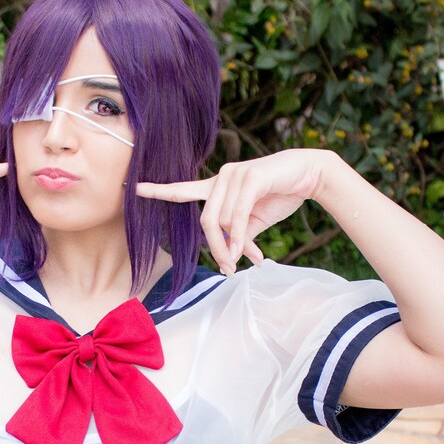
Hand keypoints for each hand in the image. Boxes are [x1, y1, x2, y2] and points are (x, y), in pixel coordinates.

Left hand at [136, 149, 329, 276]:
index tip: (134, 188)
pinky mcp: (250, 178)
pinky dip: (240, 237)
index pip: (184, 189)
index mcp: (218, 186)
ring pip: (220, 221)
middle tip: (228, 268)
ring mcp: (234, 175)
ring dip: (232, 246)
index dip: (159, 191)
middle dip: (214, 248)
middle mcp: (222, 177)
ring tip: (248, 258)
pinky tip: (247, 252)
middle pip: (205, 222)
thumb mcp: (254, 222)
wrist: (309, 176)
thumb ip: (237, 235)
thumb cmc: (280, 195)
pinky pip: (237, 216)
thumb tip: (229, 256)